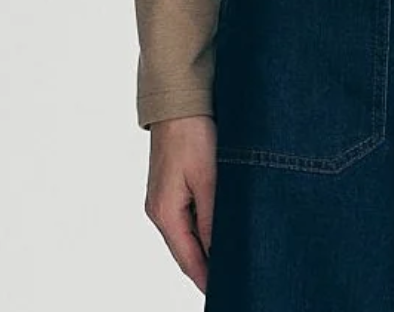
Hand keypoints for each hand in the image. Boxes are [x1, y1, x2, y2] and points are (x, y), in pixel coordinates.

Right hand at [143, 114, 216, 292]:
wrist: (179, 101)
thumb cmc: (193, 134)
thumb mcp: (208, 178)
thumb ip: (212, 218)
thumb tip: (219, 252)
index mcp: (165, 213)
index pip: (188, 259)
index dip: (207, 279)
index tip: (226, 292)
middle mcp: (159, 210)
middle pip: (186, 251)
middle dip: (207, 268)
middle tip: (234, 280)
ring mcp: (163, 199)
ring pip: (188, 235)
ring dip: (206, 248)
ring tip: (232, 261)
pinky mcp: (171, 187)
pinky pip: (188, 218)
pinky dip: (203, 229)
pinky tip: (220, 231)